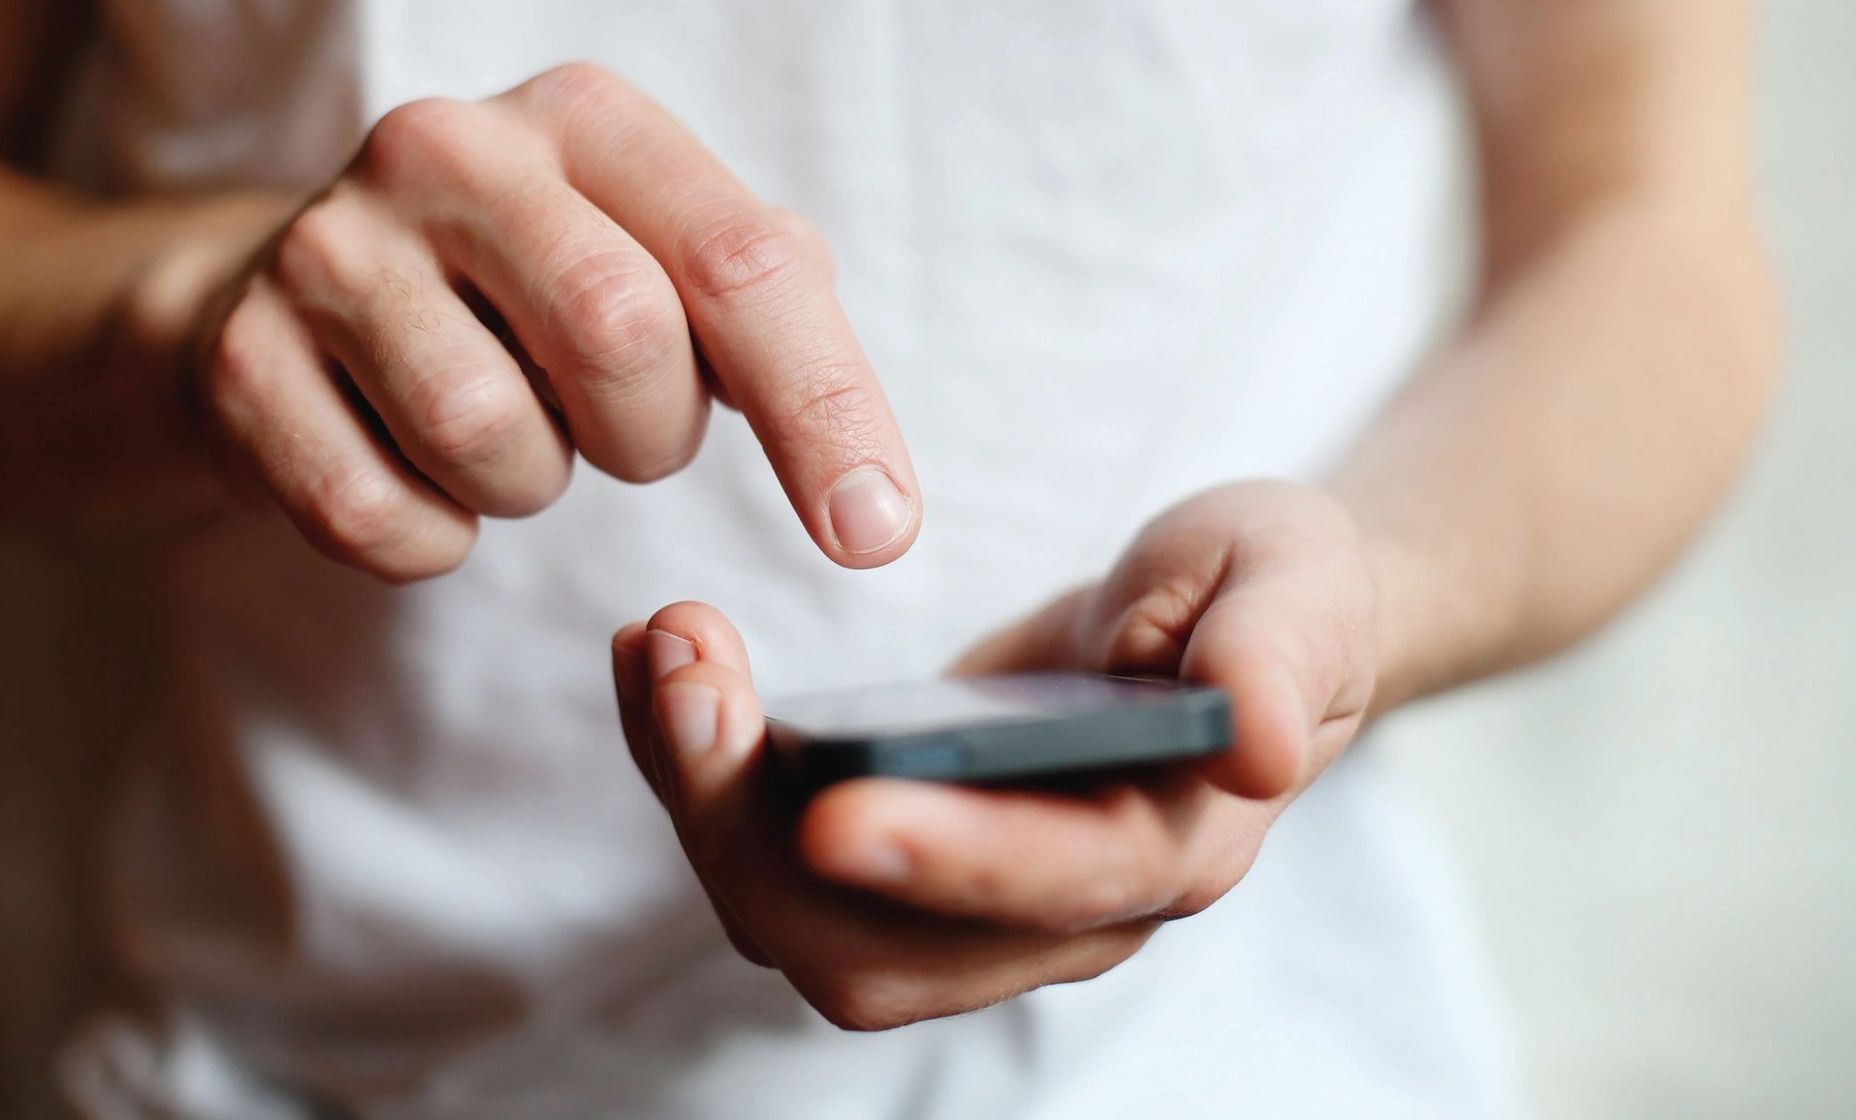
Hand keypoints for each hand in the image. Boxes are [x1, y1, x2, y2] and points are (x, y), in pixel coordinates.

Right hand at [191, 64, 918, 580]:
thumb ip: (761, 308)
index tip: (878, 533)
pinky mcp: (242, 361)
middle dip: (649, 436)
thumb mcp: (653, 251)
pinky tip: (412, 469)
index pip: (741, 261)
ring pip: (492, 438)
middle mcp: (449, 150)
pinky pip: (382, 520)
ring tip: (502, 428)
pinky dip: (433, 537)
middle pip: (621, 336)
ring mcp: (329, 249)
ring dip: (530, 483)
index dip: (825, 408)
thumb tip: (858, 462)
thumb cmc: (523, 285)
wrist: (296, 294)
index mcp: (587, 120)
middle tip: (615, 432)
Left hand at [610, 481, 1378, 1029]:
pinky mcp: (899, 857)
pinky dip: (700, 773)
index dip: (947, 859)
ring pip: (800, 926)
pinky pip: (772, 861)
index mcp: (1169, 845)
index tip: (834, 804)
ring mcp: (968, 900)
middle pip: (877, 954)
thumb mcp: (1293, 581)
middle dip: (754, 835)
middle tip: (688, 673)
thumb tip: (1258, 741)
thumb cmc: (1264, 594)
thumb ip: (1279, 650)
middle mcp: (1060, 912)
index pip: (1054, 885)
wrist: (1223, 623)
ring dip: (702, 803)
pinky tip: (663, 663)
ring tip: (660, 646)